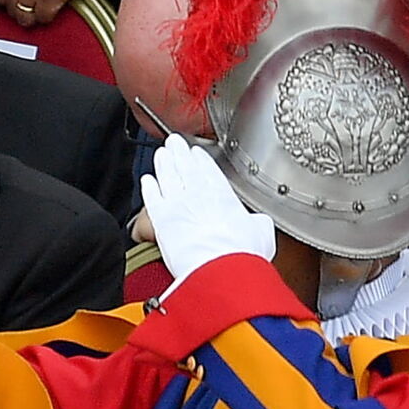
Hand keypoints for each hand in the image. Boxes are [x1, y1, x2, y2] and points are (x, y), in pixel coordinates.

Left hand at [0, 0, 102, 26]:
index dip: (10, 0)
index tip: (19, 2)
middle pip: (9, 7)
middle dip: (21, 11)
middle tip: (33, 8)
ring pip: (22, 15)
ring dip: (34, 16)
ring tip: (43, 10)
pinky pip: (41, 17)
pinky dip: (49, 16)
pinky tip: (55, 7)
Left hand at [139, 134, 272, 287]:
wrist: (219, 266)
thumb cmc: (241, 253)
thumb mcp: (261, 231)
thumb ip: (255, 222)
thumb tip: (256, 224)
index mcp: (223, 194)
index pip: (209, 170)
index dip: (200, 159)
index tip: (196, 153)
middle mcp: (199, 193)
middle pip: (186, 166)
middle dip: (179, 152)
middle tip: (174, 142)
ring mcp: (177, 202)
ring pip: (167, 176)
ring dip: (164, 162)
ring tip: (161, 154)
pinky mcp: (160, 218)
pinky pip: (152, 196)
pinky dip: (149, 186)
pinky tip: (147, 180)